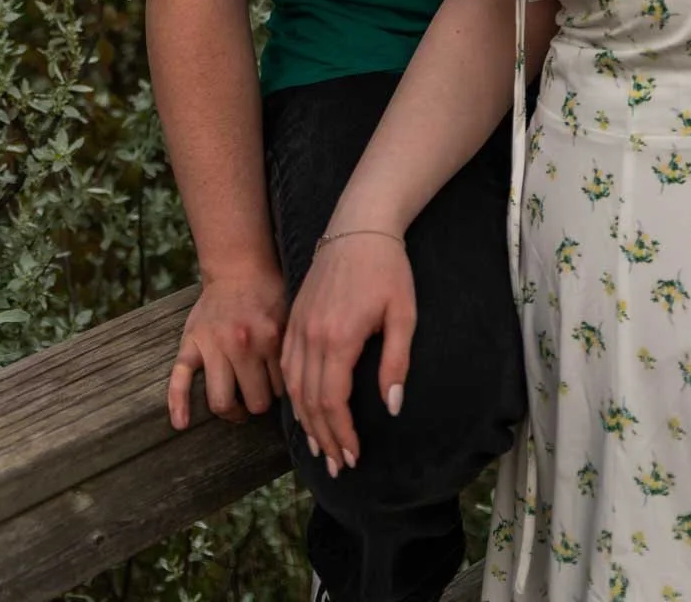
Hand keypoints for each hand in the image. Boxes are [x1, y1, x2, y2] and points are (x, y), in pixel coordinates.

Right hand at [168, 264, 287, 429]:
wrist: (238, 265)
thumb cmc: (268, 292)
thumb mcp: (290, 315)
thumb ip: (291, 348)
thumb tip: (303, 385)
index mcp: (270, 338)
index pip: (280, 389)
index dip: (280, 393)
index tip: (279, 390)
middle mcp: (242, 344)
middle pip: (254, 401)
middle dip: (258, 404)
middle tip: (258, 399)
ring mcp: (214, 346)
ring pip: (221, 400)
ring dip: (231, 410)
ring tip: (235, 408)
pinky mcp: (191, 343)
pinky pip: (179, 378)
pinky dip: (178, 403)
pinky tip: (182, 422)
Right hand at [282, 232, 416, 474]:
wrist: (359, 225)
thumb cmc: (388, 269)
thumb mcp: (403, 314)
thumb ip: (396, 362)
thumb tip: (391, 407)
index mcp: (338, 336)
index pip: (332, 401)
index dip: (341, 433)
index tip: (353, 456)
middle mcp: (311, 335)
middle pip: (310, 401)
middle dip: (323, 439)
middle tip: (337, 466)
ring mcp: (298, 326)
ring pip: (293, 387)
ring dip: (306, 423)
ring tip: (319, 449)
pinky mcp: (294, 317)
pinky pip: (286, 367)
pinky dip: (293, 395)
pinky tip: (304, 410)